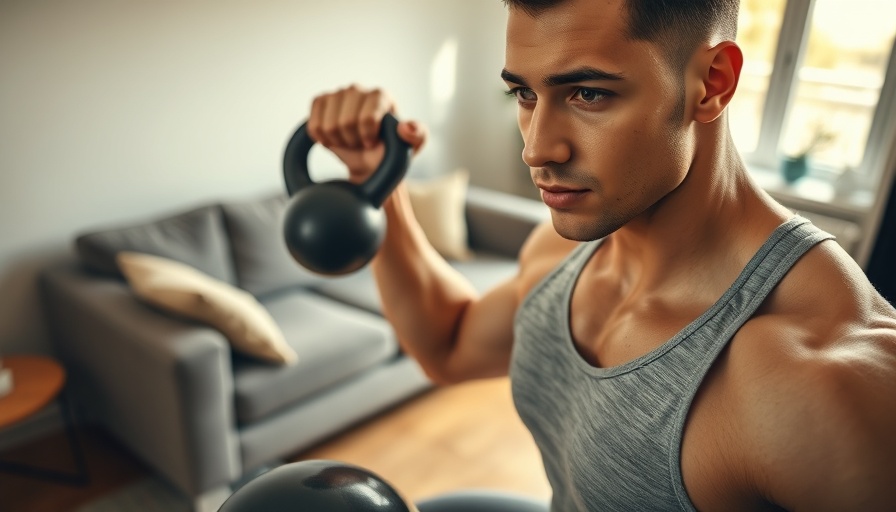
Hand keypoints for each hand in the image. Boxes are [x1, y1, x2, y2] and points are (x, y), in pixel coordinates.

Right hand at [307, 84, 426, 183]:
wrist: (369, 161)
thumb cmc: (390, 151)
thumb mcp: (410, 147)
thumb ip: (417, 136)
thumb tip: (404, 127)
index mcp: (382, 96)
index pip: (367, 118)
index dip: (367, 136)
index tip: (373, 143)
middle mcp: (358, 89)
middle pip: (345, 122)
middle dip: (353, 140)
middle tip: (361, 143)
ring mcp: (337, 94)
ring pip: (328, 125)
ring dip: (338, 141)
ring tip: (349, 140)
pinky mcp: (320, 102)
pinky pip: (314, 124)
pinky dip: (322, 138)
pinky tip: (334, 137)